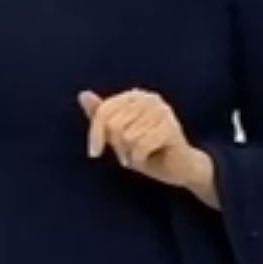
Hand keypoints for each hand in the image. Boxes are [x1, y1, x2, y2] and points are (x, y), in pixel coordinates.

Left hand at [78, 89, 215, 202]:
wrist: (180, 169)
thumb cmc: (147, 151)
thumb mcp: (118, 135)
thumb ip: (101, 116)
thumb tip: (82, 94)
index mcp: (135, 96)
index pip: (104, 111)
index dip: (95, 134)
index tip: (94, 153)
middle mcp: (149, 98)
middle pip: (114, 125)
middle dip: (117, 147)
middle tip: (127, 155)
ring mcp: (162, 111)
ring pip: (127, 137)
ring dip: (129, 154)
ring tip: (141, 155)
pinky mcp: (171, 128)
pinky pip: (140, 146)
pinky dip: (140, 159)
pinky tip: (148, 158)